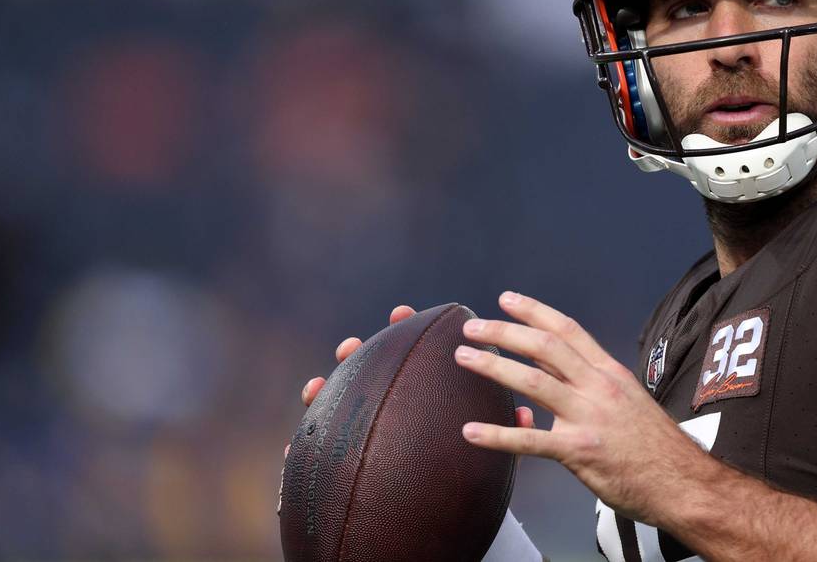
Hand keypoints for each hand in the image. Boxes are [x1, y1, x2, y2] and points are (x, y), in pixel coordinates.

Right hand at [288, 304, 534, 455]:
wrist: (440, 503)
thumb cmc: (463, 462)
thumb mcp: (483, 443)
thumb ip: (500, 425)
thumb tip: (527, 415)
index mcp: (423, 389)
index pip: (410, 352)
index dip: (403, 330)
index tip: (401, 314)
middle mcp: (390, 400)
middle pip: (367, 370)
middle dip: (356, 355)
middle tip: (351, 346)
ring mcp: (364, 424)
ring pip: (336, 404)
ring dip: (322, 394)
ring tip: (314, 389)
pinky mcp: (346, 456)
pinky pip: (319, 451)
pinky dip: (301, 449)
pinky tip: (289, 449)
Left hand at [453, 291, 713, 525]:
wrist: (683, 481)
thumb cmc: (654, 447)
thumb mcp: (625, 402)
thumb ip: (586, 388)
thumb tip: (543, 378)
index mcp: (608, 373)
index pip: (567, 330)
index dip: (533, 311)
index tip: (506, 299)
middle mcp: (597, 387)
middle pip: (544, 346)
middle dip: (504, 332)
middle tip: (472, 326)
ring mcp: (588, 418)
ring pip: (533, 381)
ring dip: (493, 366)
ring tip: (464, 358)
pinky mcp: (579, 451)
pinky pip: (531, 441)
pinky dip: (497, 435)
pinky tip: (471, 431)